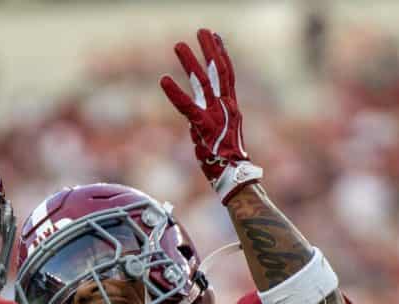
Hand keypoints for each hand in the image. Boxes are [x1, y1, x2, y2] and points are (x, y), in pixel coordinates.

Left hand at [160, 28, 262, 202]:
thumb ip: (208, 121)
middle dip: (209, 49)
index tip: (216, 38)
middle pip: (218, 71)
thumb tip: (194, 117)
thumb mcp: (219, 135)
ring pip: (202, 82)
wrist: (234, 178)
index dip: (221, 55)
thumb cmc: (225, 161)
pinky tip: (164, 79)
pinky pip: (187, 107)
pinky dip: (175, 93)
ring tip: (178, 45)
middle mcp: (226, 107)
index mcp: (231, 108)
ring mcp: (216, 116)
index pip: (227, 75)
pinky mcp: (204, 127)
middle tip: (202, 30)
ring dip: (190, 62)